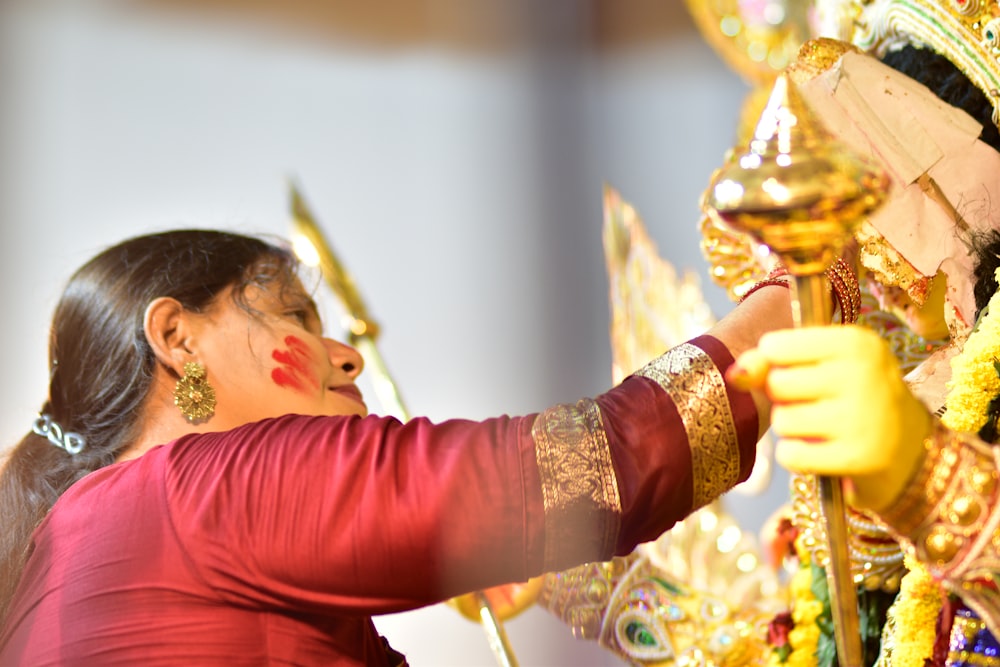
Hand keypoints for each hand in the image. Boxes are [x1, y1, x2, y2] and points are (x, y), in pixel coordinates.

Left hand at [729, 325, 930, 511]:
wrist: (910, 448)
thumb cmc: (853, 396)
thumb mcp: (822, 364)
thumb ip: (770, 360)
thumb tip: (735, 375)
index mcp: (856, 342)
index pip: (774, 346)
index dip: (777, 364)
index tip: (803, 370)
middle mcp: (863, 374)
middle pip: (776, 384)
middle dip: (786, 398)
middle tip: (817, 403)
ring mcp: (862, 417)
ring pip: (782, 421)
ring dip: (793, 429)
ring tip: (823, 427)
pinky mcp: (857, 458)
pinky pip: (790, 455)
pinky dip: (797, 456)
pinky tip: (821, 451)